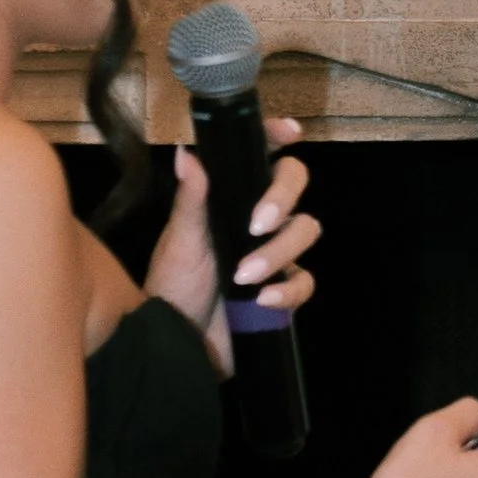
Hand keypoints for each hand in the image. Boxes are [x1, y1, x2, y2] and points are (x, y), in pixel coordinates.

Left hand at [147, 117, 319, 368]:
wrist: (179, 345)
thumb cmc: (172, 287)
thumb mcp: (181, 242)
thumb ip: (192, 200)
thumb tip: (188, 153)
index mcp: (229, 200)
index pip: (259, 158)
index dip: (277, 138)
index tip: (290, 132)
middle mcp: (255, 220)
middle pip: (294, 186)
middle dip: (283, 199)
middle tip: (257, 224)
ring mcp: (273, 254)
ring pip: (305, 231)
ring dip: (279, 252)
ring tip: (243, 276)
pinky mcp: (283, 291)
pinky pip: (305, 281)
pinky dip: (288, 290)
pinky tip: (262, 300)